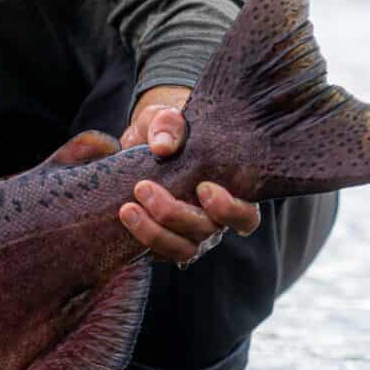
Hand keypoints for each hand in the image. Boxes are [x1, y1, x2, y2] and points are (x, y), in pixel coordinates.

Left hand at [116, 84, 259, 265]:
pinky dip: (140, 239)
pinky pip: (157, 252)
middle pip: (207, 232)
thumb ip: (168, 123)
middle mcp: (213, 218)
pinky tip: (124, 216)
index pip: (245, 216)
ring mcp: (189, 234)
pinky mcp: (162, 240)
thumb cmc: (167, 131)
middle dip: (176, 214)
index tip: (203, 187)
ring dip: (153, 232)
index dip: (229, 209)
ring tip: (127, 208)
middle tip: (143, 188)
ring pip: (182, 249)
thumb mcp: (165, 117)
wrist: (142, 145)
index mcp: (229, 190)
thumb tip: (163, 146)